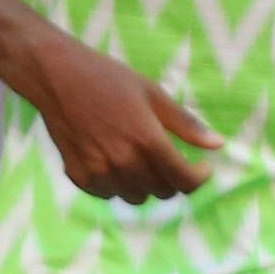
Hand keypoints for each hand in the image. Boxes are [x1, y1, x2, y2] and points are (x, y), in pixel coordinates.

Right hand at [25, 35, 220, 202]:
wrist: (56, 76)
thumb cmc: (107, 78)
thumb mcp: (152, 93)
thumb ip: (185, 123)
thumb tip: (218, 144)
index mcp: (147, 140)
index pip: (184, 179)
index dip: (199, 178)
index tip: (201, 167)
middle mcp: (123, 162)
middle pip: (162, 192)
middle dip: (173, 179)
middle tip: (170, 160)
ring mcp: (98, 171)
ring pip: (135, 197)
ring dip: (145, 185)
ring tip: (142, 163)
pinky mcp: (78, 174)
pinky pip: (108, 195)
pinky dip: (118, 186)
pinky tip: (116, 165)